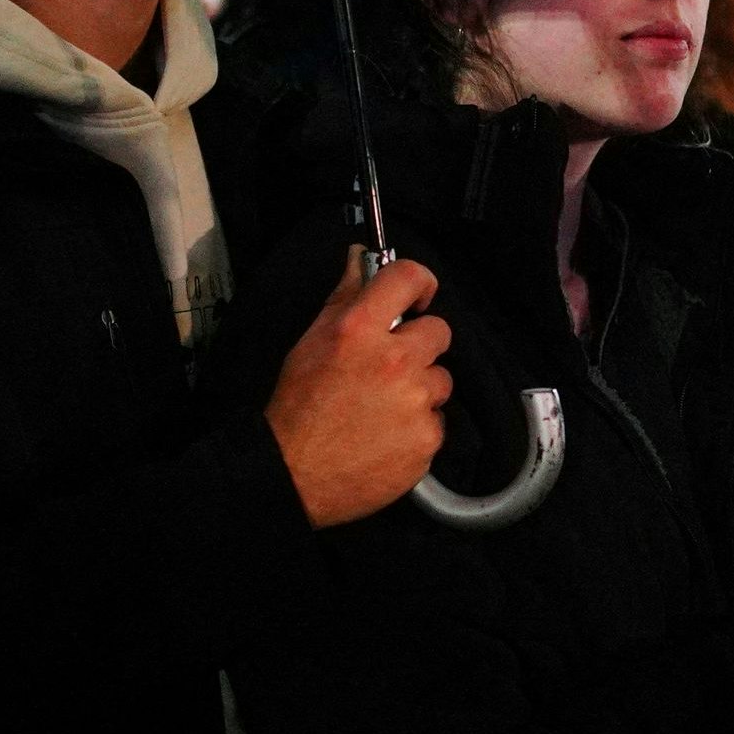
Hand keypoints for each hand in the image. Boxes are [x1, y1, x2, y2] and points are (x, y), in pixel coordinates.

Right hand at [266, 250, 453, 527]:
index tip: (418, 297)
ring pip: (441, 380)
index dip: (419, 283)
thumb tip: (359, 258)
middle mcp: (394, 361)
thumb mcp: (310, 342)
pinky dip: (417, 428)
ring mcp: (415, 402)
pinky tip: (387, 435)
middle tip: (390, 366)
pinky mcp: (427, 439)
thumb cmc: (297, 407)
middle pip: (439, 331)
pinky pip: (437, 421)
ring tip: (384, 407)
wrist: (293, 475)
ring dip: (420, 389)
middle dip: (418, 345)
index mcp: (359, 330)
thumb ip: (343, 298)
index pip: (409, 277)